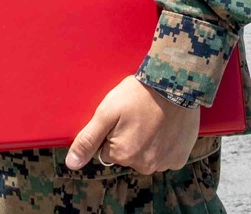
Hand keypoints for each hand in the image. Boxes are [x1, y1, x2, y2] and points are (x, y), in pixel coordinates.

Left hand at [65, 75, 200, 173]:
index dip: (111, 132)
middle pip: (127, 154)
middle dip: (128, 138)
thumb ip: (88, 139)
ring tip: (150, 118)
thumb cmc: (136, 95)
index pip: (106, 150)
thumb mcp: (106, 112)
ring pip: (146, 156)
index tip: (120, 117)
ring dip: (146, 142)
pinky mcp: (179, 159)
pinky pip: (165, 155)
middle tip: (135, 115)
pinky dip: (164, 144)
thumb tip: (71, 163)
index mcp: (122, 155)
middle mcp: (144, 166)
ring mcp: (164, 164)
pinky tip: (164, 126)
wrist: (173, 85)